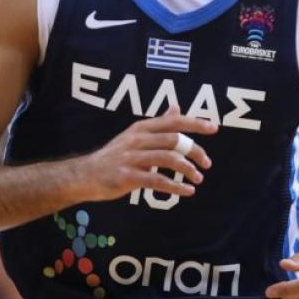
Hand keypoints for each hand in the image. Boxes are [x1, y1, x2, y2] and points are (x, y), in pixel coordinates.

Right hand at [76, 106, 215, 201]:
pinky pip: (157, 180)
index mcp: (141, 128)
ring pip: (168, 159)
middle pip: (174, 139)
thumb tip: (176, 107)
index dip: (194, 123)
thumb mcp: (135, 135)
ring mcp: (131, 158)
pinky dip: (176, 186)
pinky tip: (187, 191)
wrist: (85, 175)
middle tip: (207, 163)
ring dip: (187, 169)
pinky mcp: (127, 177)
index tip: (213, 128)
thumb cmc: (114, 156)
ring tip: (198, 178)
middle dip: (195, 150)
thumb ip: (158, 124)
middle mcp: (137, 140)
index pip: (172, 122)